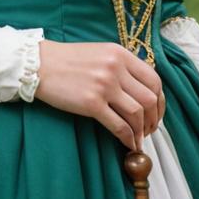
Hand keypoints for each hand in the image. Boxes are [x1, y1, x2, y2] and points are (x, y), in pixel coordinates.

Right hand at [35, 40, 164, 150]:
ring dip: (141, 131)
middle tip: (148, 129)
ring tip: (137, 138)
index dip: (160, 101)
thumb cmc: (68, 61)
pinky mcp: (91, 103)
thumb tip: (141, 91)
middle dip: (153, 119)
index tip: (156, 112)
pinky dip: (128, 139)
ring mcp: (104, 85)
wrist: (39, 64)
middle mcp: (115, 68)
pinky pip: (119, 126)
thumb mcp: (100, 53)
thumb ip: (121, 66)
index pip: (154, 80)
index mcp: (120, 54)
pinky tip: (128, 144)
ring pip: (137, 114)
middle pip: (150, 98)